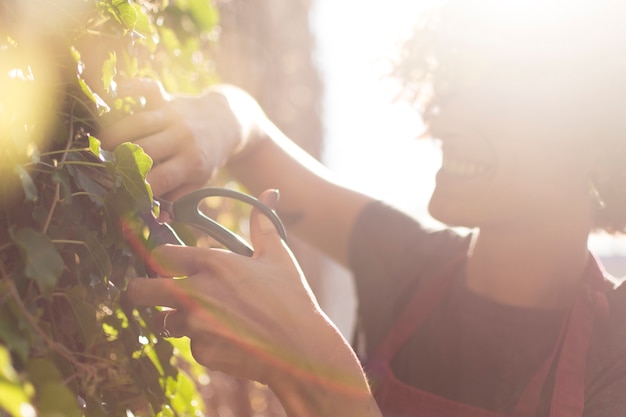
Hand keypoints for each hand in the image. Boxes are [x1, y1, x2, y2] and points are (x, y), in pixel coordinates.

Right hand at [98, 79, 263, 200]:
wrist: (228, 122)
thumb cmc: (208, 155)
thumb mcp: (202, 179)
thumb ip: (180, 197)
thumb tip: (159, 219)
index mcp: (192, 162)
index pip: (162, 178)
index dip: (140, 188)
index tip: (121, 194)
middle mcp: (183, 138)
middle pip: (146, 150)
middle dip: (123, 161)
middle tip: (104, 170)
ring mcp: (175, 116)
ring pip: (140, 122)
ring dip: (116, 133)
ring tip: (99, 145)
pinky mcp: (168, 98)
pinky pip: (148, 89)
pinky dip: (131, 87)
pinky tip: (114, 94)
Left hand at [125, 190, 379, 415]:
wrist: (302, 349)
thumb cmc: (291, 298)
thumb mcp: (278, 256)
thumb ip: (263, 224)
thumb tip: (271, 192)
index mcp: (212, 263)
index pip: (160, 254)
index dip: (163, 259)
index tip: (168, 263)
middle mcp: (196, 293)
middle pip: (139, 291)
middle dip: (140, 291)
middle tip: (153, 293)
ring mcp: (196, 326)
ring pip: (163, 322)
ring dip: (177, 319)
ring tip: (208, 317)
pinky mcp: (202, 352)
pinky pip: (191, 345)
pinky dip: (204, 342)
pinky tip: (229, 337)